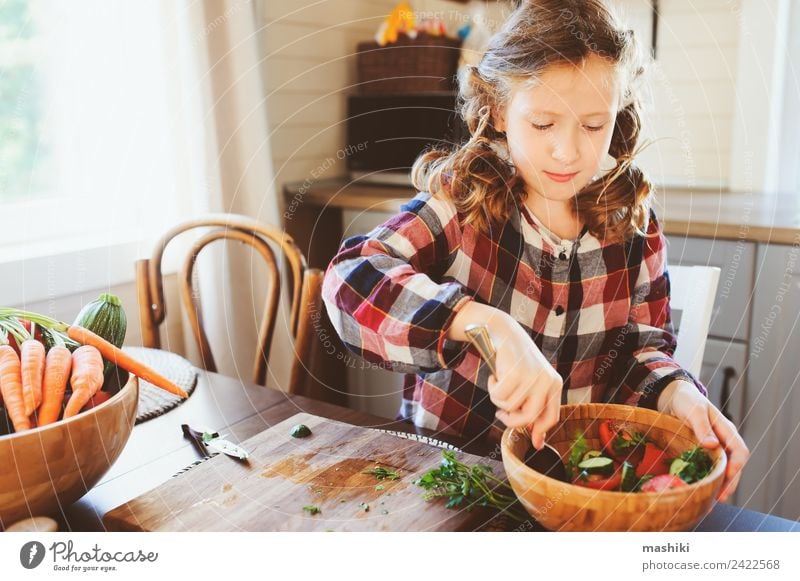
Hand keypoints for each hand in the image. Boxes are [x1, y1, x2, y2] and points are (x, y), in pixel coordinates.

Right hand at [487, 317, 562, 451]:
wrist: (504, 332)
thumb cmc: (515, 361)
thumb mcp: (529, 383)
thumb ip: (533, 407)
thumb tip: (537, 443)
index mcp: (554, 384)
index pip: (552, 417)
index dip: (541, 432)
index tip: (534, 444)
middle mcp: (547, 381)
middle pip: (529, 417)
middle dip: (511, 421)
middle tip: (500, 414)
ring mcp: (532, 376)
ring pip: (510, 406)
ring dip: (497, 399)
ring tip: (497, 383)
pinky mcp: (516, 372)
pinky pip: (499, 395)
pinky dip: (492, 387)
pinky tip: (494, 375)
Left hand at [658, 380, 749, 501]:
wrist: (674, 396)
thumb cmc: (686, 400)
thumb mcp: (694, 410)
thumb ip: (702, 427)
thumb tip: (713, 445)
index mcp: (726, 429)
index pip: (739, 451)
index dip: (736, 466)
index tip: (728, 478)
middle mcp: (724, 440)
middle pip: (734, 464)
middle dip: (730, 482)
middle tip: (720, 498)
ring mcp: (714, 447)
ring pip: (723, 469)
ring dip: (721, 484)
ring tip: (712, 500)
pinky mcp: (703, 452)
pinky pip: (711, 468)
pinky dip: (709, 479)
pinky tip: (703, 490)